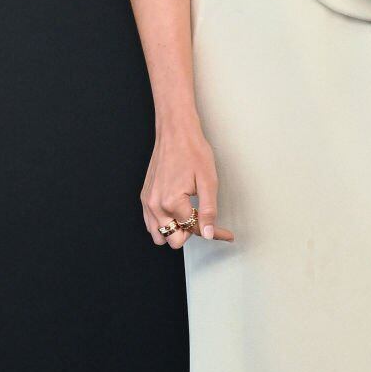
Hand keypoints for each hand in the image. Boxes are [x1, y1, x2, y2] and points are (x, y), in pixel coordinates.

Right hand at [141, 119, 233, 245]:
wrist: (175, 132)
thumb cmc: (193, 151)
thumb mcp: (208, 181)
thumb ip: (208, 211)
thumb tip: (209, 234)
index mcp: (172, 202)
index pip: (194, 230)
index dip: (213, 233)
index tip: (225, 234)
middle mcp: (156, 204)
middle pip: (173, 240)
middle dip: (190, 233)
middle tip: (204, 220)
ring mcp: (148, 201)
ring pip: (158, 235)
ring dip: (174, 231)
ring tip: (189, 217)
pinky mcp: (145, 196)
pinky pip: (150, 222)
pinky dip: (163, 223)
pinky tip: (177, 213)